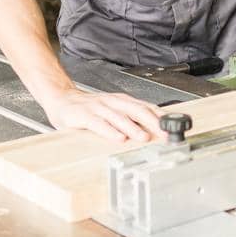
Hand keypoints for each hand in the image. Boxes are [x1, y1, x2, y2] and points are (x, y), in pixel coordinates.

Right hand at [41, 86, 164, 143]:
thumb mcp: (113, 111)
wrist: (61, 99)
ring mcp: (98, 107)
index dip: (161, 118)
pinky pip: (98, 123)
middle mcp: (113, 102)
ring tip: (144, 137)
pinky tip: (118, 138)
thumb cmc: (89, 109)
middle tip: (164, 134)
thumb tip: (153, 131)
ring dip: (133, 128)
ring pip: (119, 117)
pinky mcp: (83, 115)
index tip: (174, 129)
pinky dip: (109, 131)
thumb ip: (130, 119)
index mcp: (122, 101)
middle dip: (153, 123)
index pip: (146, 108)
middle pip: (137, 110)